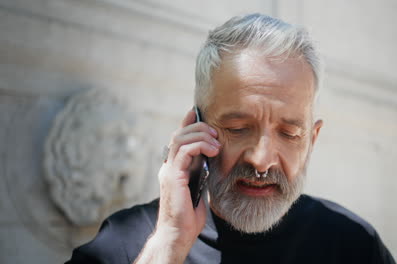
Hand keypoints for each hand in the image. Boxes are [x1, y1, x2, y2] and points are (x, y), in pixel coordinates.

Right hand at [134, 109, 220, 263]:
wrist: (179, 233)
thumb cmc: (190, 214)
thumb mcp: (200, 186)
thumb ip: (202, 171)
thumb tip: (213, 157)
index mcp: (174, 167)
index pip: (179, 139)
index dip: (188, 123)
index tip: (198, 113)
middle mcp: (168, 165)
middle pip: (179, 134)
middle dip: (198, 127)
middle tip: (215, 132)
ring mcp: (168, 169)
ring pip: (180, 139)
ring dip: (200, 135)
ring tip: (216, 142)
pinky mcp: (172, 176)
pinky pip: (184, 151)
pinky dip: (199, 145)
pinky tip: (213, 150)